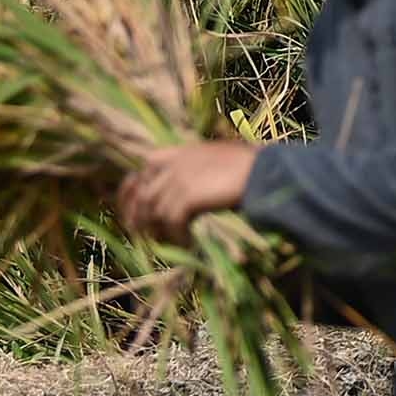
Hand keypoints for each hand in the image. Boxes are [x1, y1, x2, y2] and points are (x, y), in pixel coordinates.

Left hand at [118, 141, 256, 245]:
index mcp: (180, 152)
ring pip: (153, 211)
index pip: (143, 168)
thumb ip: (197, 168)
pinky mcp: (186, 196)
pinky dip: (177, 236)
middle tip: (141, 234)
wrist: (265, 171)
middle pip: (142, 193)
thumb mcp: (218, 159)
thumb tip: (187, 190)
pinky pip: (172, 222)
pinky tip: (187, 243)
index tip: (131, 208)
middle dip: (137, 216)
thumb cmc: (251, 166)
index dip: (131, 189)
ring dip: (158, 230)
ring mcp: (178, 179)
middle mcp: (174, 163)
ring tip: (167, 242)